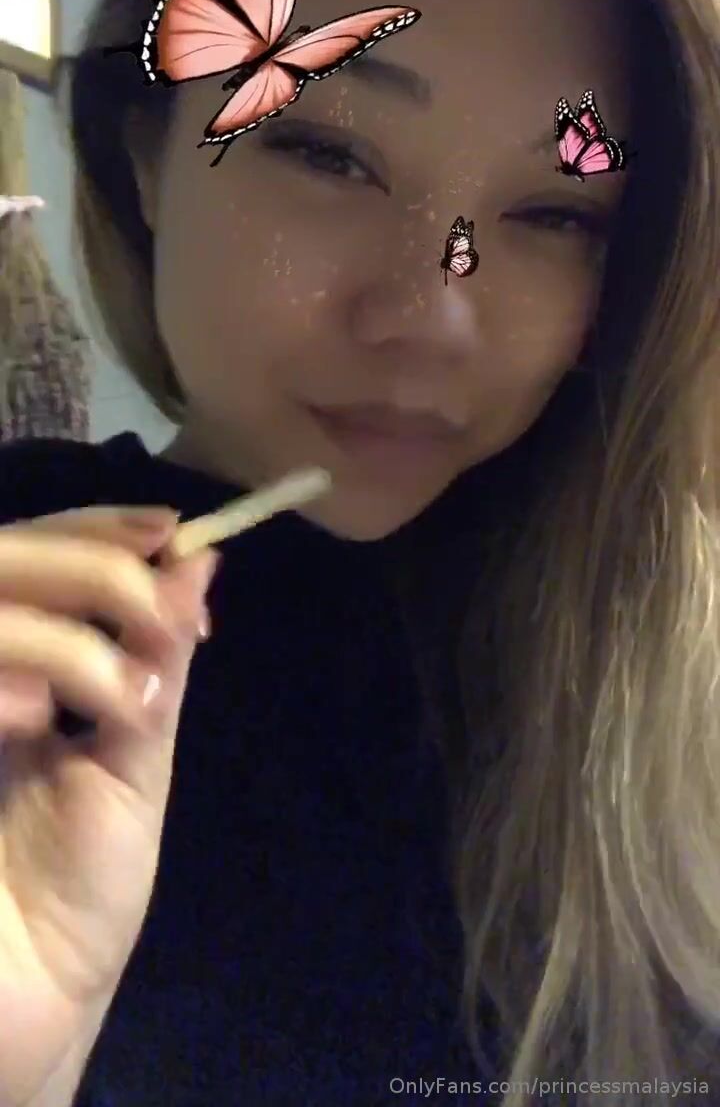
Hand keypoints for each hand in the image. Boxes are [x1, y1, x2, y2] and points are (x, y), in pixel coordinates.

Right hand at [0, 505, 219, 1103]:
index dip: (96, 531)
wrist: (30, 1000)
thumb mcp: (135, 761)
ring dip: (53, 634)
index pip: (38, 555)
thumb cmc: (81, 885)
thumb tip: (199, 560)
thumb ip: (158, 660)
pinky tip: (36, 716)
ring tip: (118, 699)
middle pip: (1, 563)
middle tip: (154, 612)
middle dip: (87, 570)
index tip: (167, 533)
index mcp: (20, 669)